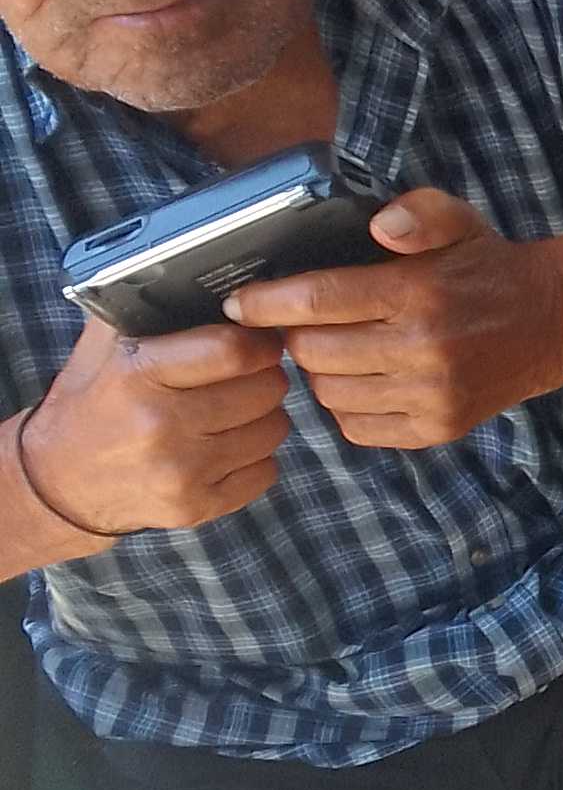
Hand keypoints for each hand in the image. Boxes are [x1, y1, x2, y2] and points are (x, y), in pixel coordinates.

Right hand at [22, 312, 292, 534]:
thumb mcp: (106, 345)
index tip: (260, 340)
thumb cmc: (94, 400)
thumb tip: (217, 282)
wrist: (60, 478)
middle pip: (265, 390)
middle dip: (265, 376)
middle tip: (249, 375)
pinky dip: (257, 457)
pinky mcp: (195, 506)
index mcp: (140, 374)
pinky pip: (266, 472)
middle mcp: (161, 425)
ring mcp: (180, 472)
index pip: (233, 351)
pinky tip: (227, 445)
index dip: (259, 342)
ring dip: (265, 416)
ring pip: (274, 430)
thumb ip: (151, 307)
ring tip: (236, 409)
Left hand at [226, 188, 562, 449]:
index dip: (264, 303)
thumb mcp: (459, 220)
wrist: (552, 323)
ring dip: (318, 371)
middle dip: (293, 336)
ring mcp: (431, 396)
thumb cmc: (487, 268)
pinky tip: (359, 380)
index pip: (317, 301)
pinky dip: (345, 405)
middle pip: (313, 352)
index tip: (237, 303)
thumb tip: (382, 225)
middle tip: (299, 323)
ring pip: (329, 393)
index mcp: (419, 293)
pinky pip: (357, 427)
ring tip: (332, 350)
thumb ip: (419, 212)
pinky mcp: (436, 429)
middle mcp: (424, 350)